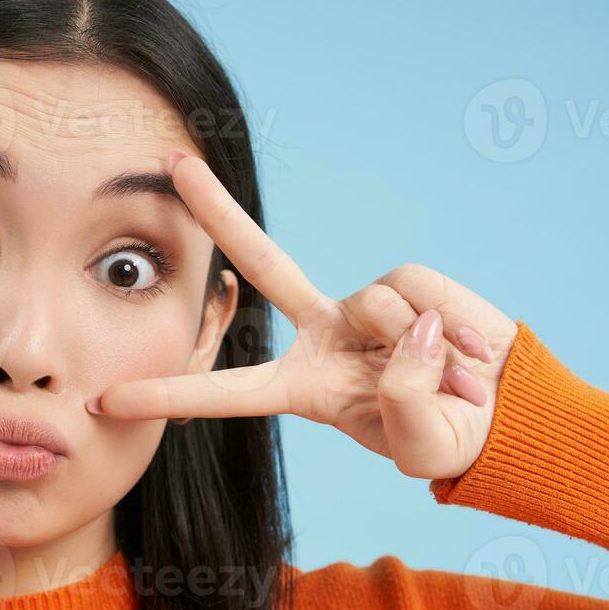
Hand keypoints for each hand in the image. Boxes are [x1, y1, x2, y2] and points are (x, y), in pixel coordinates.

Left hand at [90, 152, 517, 480]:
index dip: (168, 394)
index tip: (104, 399)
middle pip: (261, 262)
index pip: (224, 392)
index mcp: (303, 388)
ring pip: (378, 307)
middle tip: (171, 163)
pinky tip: (462, 348)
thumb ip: (404, 399)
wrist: (504, 412)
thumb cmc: (450, 438)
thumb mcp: (420, 446)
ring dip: (426, 352)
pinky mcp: (408, 284)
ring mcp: (364, 306)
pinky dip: (450, 330)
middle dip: (217, 210)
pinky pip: (420, 294)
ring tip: (451, 379)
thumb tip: (404, 324)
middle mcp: (322, 335)